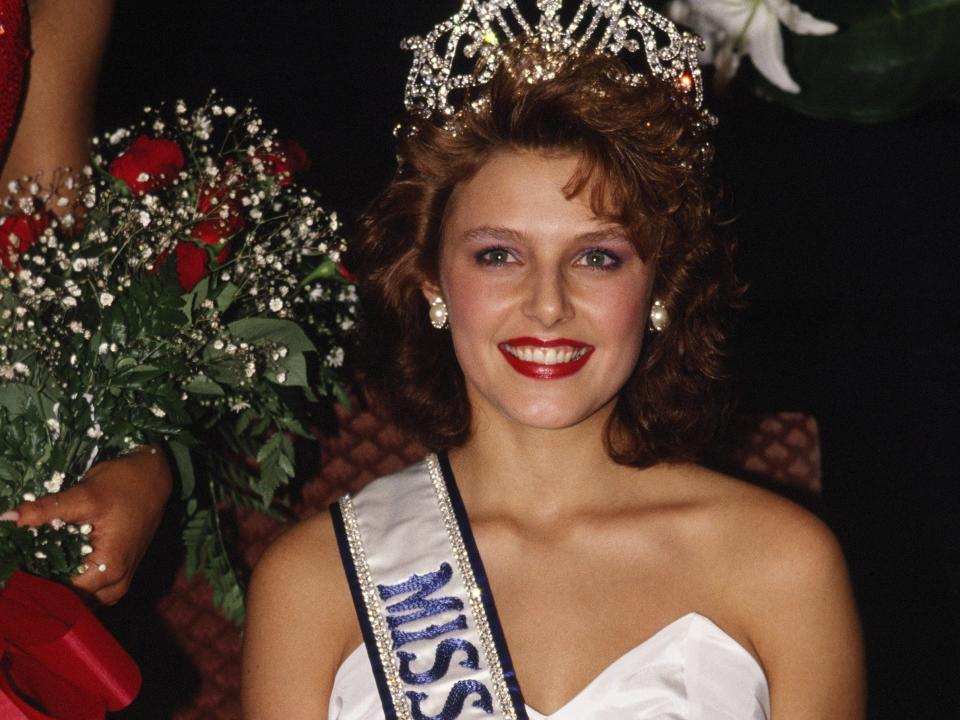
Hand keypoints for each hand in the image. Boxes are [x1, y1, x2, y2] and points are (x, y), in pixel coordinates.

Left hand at [12, 447, 172, 604]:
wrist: (155, 476)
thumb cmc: (125, 485)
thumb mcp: (84, 495)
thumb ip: (45, 510)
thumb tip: (6, 519)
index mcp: (110, 569)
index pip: (62, 595)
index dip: (34, 587)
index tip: (12, 574)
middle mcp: (118, 582)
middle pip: (72, 603)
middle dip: (44, 590)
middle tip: (18, 572)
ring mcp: (121, 580)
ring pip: (82, 601)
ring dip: (58, 589)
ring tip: (33, 571)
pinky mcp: (120, 573)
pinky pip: (91, 592)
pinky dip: (72, 584)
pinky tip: (54, 567)